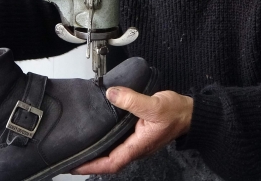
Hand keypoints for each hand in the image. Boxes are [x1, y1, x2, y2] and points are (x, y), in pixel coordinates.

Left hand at [71, 87, 193, 174]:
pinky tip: (98, 133)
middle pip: (109, 161)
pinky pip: (118, 142)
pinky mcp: (137, 134)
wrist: (189, 112)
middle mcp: (136, 147)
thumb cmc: (176, 112)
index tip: (75, 166)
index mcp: (139, 145)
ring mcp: (137, 142)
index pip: (111, 163)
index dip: (92, 166)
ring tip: (79, 147)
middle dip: (90, 162)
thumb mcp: (154, 105)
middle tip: (70, 158)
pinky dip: (105, 142)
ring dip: (97, 153)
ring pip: (113, 152)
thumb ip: (131, 100)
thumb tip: (111, 94)